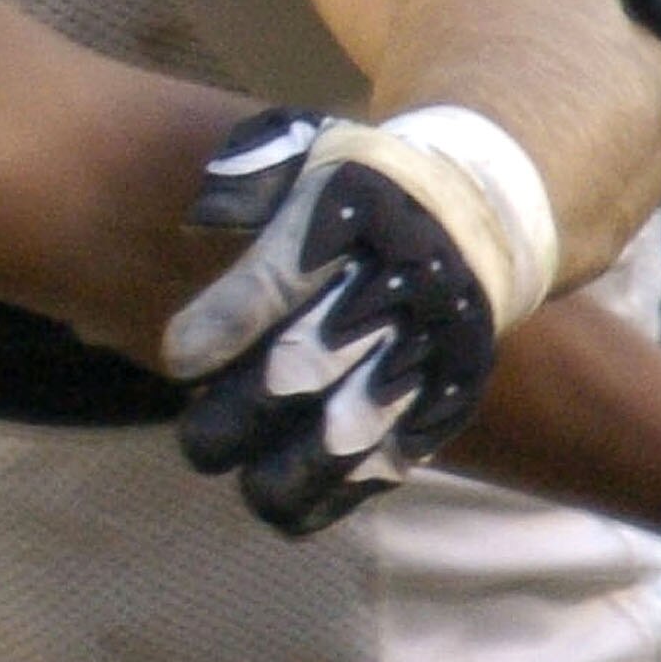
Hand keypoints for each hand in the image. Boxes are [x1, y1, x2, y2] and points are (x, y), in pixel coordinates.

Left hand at [163, 107, 544, 537]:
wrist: (482, 212)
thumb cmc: (359, 185)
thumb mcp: (308, 150)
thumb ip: (247, 174)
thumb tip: (200, 217)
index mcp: (345, 225)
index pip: (271, 283)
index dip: (220, 325)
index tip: (178, 358)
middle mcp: (385, 293)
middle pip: (302, 367)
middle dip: (240, 411)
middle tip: (198, 441)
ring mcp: (419, 351)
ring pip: (352, 431)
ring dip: (291, 471)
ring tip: (247, 486)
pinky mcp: (443, 396)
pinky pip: (395, 457)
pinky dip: (342, 493)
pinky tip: (291, 511)